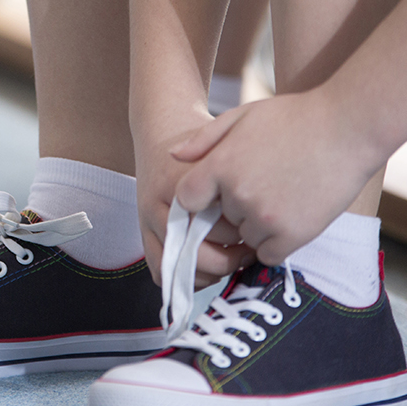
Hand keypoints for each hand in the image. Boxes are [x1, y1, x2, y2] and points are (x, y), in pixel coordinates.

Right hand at [136, 114, 253, 288]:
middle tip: (248, 252)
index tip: (260, 234)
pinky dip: (183, 277)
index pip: (222, 227)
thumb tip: (265, 221)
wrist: (162, 127)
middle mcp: (165, 202)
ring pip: (177, 265)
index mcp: (187, 181)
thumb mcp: (228, 146)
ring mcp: (149, 217)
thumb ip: (242, 178)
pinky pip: (159, 269)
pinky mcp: (142, 229)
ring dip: (207, 272)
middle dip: (229, 259)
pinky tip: (206, 267)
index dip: (245, 237)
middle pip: (198, 251)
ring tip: (228, 259)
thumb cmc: (202, 142)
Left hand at [172, 89, 384, 265]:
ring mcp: (265, 217)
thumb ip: (205, 139)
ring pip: (245, 237)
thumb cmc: (297, 116)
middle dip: (235, 209)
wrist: (351, 126)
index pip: (186, 200)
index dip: (199, 199)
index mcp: (220, 166)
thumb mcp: (243, 115)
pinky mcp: (293, 234)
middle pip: (220, 220)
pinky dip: (276, 243)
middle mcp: (238, 195)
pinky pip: (269, 254)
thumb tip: (172, 156)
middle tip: (265, 186)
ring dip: (257, 227)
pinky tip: (291, 219)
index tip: (214, 196)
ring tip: (283, 197)